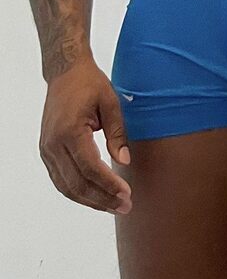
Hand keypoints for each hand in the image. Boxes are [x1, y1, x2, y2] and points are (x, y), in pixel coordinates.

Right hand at [39, 55, 131, 213]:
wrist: (65, 72)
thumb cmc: (89, 83)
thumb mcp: (110, 102)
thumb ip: (117, 133)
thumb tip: (124, 161)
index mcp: (70, 131)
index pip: (90, 168)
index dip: (109, 185)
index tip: (126, 194)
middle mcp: (54, 145)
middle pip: (77, 183)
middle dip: (102, 198)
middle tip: (124, 206)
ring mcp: (47, 150)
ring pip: (66, 186)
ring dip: (90, 200)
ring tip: (112, 206)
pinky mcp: (47, 151)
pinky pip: (60, 179)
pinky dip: (77, 191)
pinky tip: (95, 196)